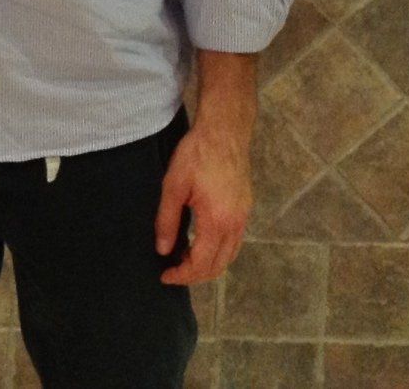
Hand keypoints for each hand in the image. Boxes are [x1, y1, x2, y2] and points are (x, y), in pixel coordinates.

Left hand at [155, 118, 251, 284]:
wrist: (225, 132)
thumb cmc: (197, 154)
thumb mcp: (173, 185)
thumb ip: (167, 220)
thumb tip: (163, 250)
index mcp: (217, 221)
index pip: (201, 264)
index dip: (182, 275)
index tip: (165, 276)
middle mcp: (235, 224)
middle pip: (218, 266)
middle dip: (194, 275)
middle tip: (173, 271)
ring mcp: (243, 217)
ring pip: (229, 257)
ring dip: (208, 265)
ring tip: (184, 260)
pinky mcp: (245, 209)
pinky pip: (235, 242)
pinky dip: (219, 252)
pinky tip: (201, 243)